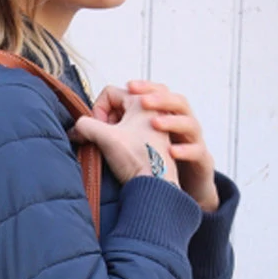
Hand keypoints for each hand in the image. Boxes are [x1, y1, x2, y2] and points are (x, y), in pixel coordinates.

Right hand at [71, 89, 179, 187]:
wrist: (157, 185)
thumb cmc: (141, 160)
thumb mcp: (105, 137)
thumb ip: (85, 125)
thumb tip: (76, 128)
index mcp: (143, 102)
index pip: (109, 93)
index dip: (98, 109)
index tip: (100, 126)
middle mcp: (151, 110)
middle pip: (116, 105)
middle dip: (105, 120)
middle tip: (106, 135)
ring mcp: (154, 125)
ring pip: (123, 119)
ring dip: (113, 131)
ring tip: (115, 145)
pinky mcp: (154, 140)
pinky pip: (132, 131)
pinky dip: (122, 139)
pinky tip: (122, 153)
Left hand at [114, 80, 219, 211]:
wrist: (178, 186)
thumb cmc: (149, 159)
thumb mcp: (125, 140)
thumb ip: (105, 127)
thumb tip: (77, 127)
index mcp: (161, 114)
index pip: (153, 92)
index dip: (137, 97)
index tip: (113, 116)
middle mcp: (179, 122)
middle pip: (176, 100)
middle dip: (158, 97)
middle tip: (142, 99)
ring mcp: (191, 140)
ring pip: (189, 123)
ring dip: (172, 122)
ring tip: (155, 123)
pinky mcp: (200, 159)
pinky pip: (197, 151)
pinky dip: (185, 151)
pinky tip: (172, 152)